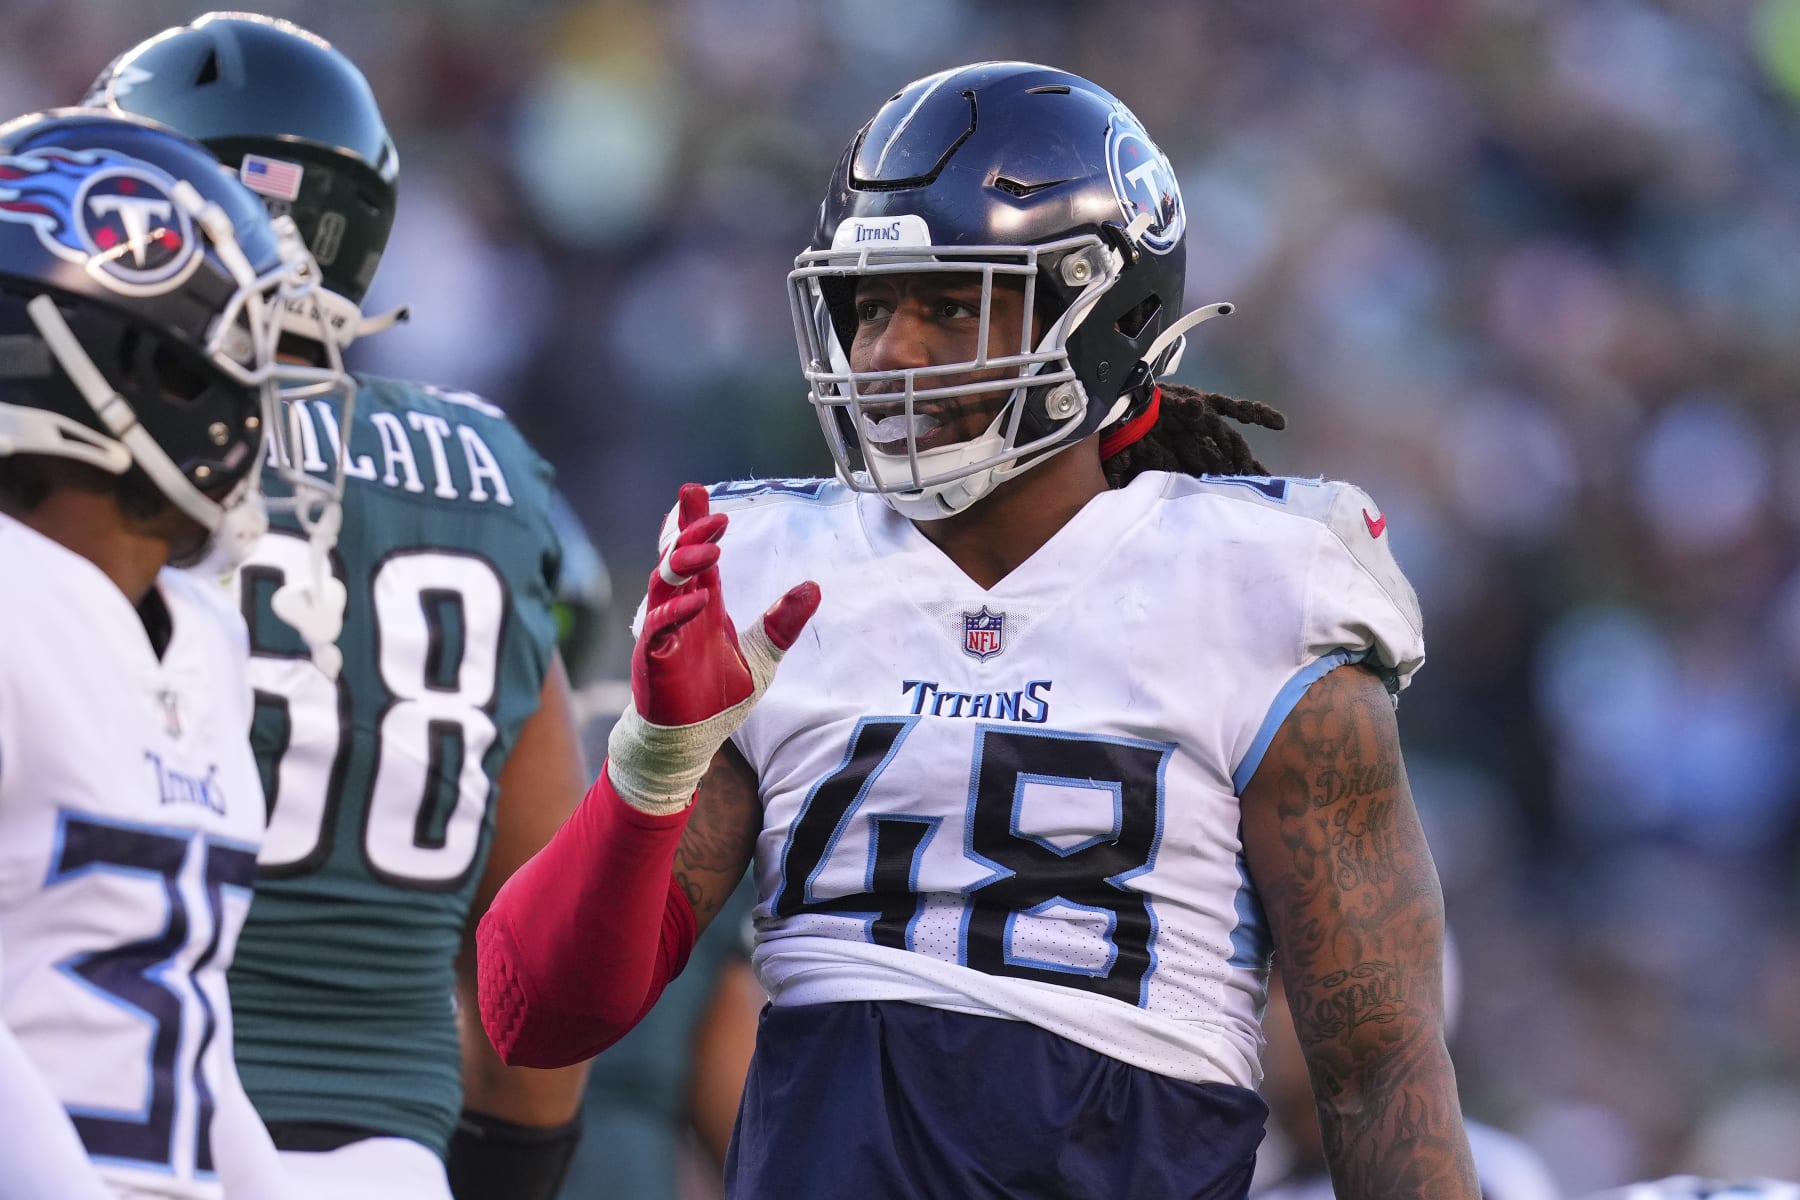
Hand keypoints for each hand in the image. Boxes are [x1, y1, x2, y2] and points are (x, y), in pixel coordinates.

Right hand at [607, 484, 818, 813]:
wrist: (690, 742)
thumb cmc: (717, 700)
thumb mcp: (762, 658)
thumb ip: (783, 623)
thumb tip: (813, 586)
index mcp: (702, 606)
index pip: (698, 556)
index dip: (696, 523)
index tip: (697, 491)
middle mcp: (679, 612)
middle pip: (677, 559)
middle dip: (690, 532)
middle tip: (713, 515)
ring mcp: (662, 633)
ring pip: (663, 584)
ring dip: (684, 563)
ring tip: (711, 550)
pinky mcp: (653, 659)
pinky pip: (657, 627)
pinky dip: (676, 611)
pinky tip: (700, 599)